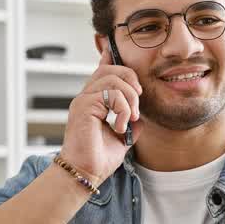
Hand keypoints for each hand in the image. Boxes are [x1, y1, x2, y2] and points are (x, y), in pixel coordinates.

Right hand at [57, 44, 143, 185]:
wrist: (86, 173)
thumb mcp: (122, 139)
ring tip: (130, 118)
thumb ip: (130, 124)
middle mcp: (85, 97)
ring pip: (112, 79)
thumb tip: (142, 118)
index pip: (101, 72)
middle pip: (109, 69)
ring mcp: (83, 100)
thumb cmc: (98, 159)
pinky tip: (121, 125)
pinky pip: (110, 93)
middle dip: (130, 79)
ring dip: (129, 98)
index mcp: (93, 102)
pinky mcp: (83, 106)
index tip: (114, 49)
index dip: (110, 58)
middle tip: (138, 102)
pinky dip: (123, 109)